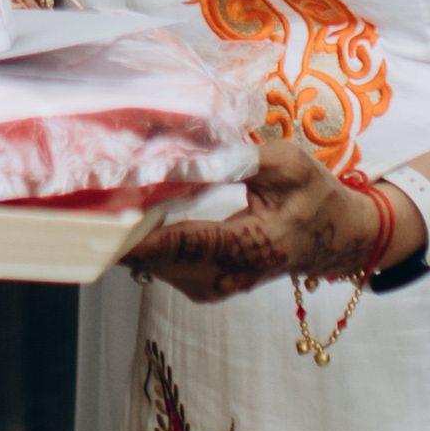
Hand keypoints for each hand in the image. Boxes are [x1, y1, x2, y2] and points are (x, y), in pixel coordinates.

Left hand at [126, 141, 387, 302]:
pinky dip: (145, 242)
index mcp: (255, 245)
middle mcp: (231, 275)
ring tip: (108, 200)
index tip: (105, 222)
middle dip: (125, 228)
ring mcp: (216, 286)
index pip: (188, 243)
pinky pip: (162, 266)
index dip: (143, 234)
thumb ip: (237, 156)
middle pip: (160, 257)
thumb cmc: (314, 196)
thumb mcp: (286, 164)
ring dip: (132, 235)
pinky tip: (135, 215)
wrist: (337, 238)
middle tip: (92, 195)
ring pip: (155, 265)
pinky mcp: (205, 286)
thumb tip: (186, 145)